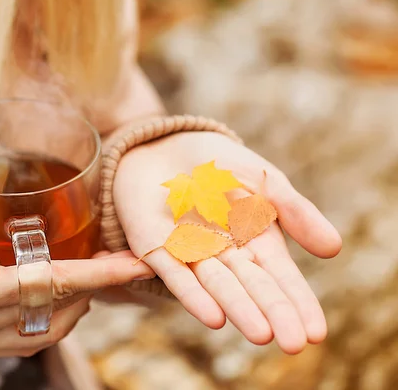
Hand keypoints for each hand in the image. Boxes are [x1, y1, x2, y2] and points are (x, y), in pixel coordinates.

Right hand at [0, 194, 153, 357]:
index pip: (53, 285)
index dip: (99, 275)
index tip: (135, 263)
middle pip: (56, 309)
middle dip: (99, 287)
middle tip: (125, 262)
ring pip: (46, 331)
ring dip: (81, 305)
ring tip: (101, 277)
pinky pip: (25, 339)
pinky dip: (54, 319)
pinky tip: (64, 298)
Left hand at [113, 131, 341, 353]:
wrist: (165, 146)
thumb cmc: (217, 164)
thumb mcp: (262, 181)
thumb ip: (293, 211)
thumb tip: (333, 249)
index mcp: (255, 240)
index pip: (280, 276)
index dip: (297, 302)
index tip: (316, 333)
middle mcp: (225, 254)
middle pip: (252, 286)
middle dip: (273, 313)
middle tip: (293, 344)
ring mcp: (191, 253)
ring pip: (218, 285)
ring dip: (238, 308)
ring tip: (261, 334)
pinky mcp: (157, 247)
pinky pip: (175, 272)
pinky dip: (193, 294)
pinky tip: (213, 316)